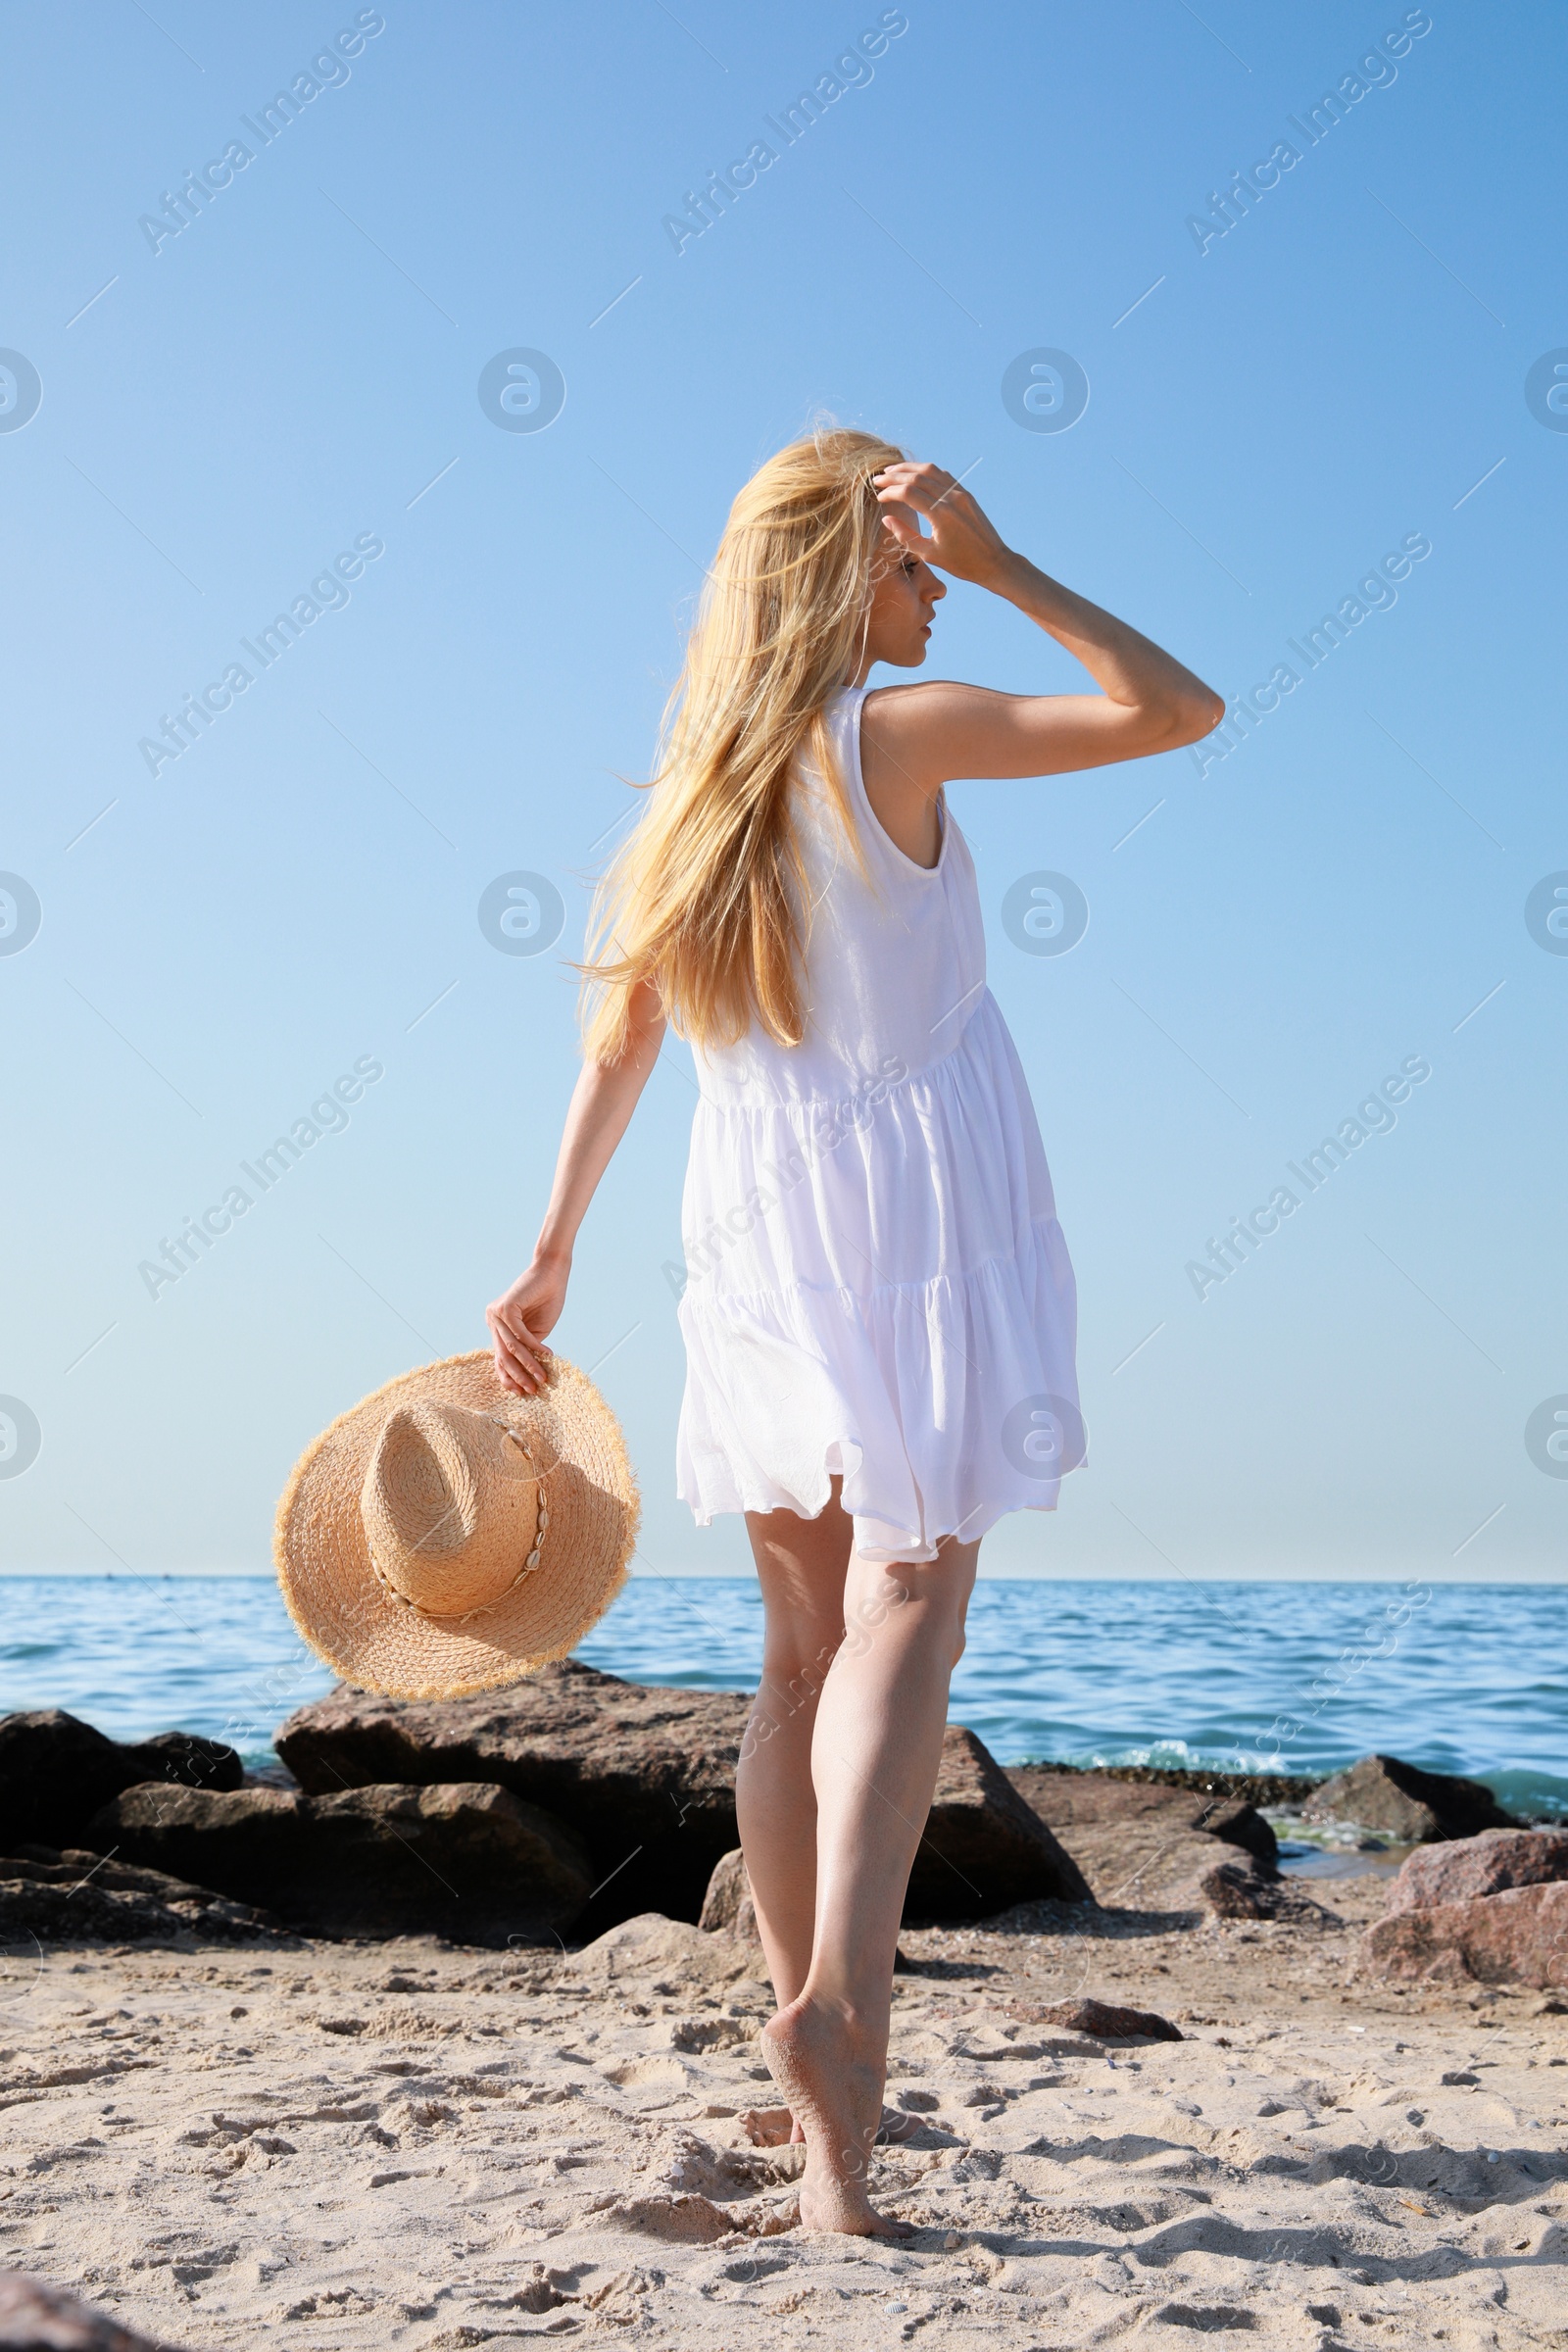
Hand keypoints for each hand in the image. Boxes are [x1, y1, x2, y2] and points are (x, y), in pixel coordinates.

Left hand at [486, 1253, 567, 1395]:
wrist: (552, 1273)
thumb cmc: (547, 1299)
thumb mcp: (537, 1331)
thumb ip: (528, 1348)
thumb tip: (527, 1371)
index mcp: (497, 1326)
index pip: (499, 1356)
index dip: (508, 1376)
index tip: (521, 1392)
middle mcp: (492, 1320)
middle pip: (502, 1355)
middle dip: (518, 1375)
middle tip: (531, 1390)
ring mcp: (496, 1313)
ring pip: (511, 1347)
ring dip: (527, 1365)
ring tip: (541, 1378)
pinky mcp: (505, 1307)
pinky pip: (519, 1334)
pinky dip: (533, 1347)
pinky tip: (546, 1355)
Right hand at [871, 460, 1012, 588]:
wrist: (994, 562)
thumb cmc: (961, 563)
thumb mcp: (929, 554)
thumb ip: (905, 535)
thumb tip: (887, 518)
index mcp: (941, 514)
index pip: (908, 492)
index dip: (890, 492)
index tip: (878, 497)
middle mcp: (951, 498)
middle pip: (917, 476)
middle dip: (895, 476)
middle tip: (878, 479)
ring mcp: (960, 493)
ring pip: (931, 470)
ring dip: (910, 468)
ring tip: (892, 470)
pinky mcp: (966, 494)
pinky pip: (944, 475)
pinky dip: (927, 471)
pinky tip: (916, 474)